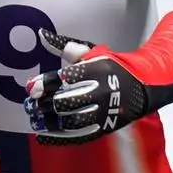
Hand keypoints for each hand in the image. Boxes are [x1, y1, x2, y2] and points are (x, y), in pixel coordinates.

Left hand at [24, 29, 146, 143]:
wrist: (143, 85)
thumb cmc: (111, 66)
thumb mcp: (92, 51)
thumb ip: (65, 46)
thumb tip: (41, 34)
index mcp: (96, 70)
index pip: (65, 78)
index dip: (44, 84)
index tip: (29, 88)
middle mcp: (101, 91)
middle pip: (66, 101)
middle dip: (44, 105)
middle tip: (30, 106)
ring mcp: (104, 111)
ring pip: (72, 121)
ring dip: (50, 123)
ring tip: (36, 121)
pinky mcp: (106, 126)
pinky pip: (81, 136)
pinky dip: (61, 137)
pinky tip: (45, 136)